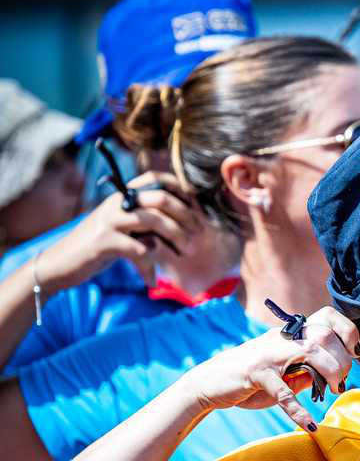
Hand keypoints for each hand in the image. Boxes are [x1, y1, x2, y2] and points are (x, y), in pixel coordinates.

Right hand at [39, 173, 207, 288]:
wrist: (60, 264)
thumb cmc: (99, 248)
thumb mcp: (125, 230)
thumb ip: (148, 224)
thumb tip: (186, 226)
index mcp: (122, 196)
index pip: (155, 179)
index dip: (181, 189)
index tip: (197, 207)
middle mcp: (116, 203)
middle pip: (160, 199)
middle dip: (186, 216)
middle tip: (198, 233)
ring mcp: (109, 221)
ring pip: (153, 220)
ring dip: (175, 237)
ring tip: (186, 252)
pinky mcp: (104, 242)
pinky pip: (139, 250)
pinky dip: (149, 268)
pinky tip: (150, 281)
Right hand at [182, 307, 359, 430]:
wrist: (209, 383)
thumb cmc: (250, 379)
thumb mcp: (285, 374)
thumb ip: (307, 372)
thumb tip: (333, 377)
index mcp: (290, 334)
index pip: (326, 317)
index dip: (347, 330)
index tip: (355, 351)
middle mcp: (281, 338)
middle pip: (324, 335)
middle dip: (343, 359)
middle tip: (341, 380)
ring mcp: (268, 354)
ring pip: (310, 352)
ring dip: (330, 372)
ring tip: (333, 391)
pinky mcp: (256, 373)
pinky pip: (283, 392)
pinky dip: (299, 411)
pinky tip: (310, 425)